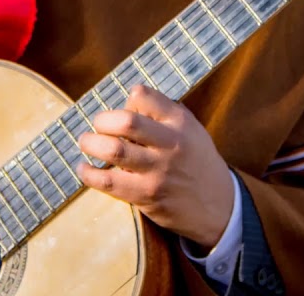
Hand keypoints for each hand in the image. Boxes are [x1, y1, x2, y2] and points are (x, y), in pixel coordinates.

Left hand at [76, 85, 234, 247]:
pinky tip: (84, 168)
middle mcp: (170, 144)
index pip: (142, 96)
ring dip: (91, 143)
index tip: (124, 111)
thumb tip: (124, 104)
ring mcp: (158, 171)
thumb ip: (162, 114)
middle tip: (98, 126)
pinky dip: (89, 173)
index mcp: (179, 122)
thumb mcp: (190, 129)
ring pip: (114, 150)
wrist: (219, 206)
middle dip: (102, 120)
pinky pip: (108, 182)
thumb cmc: (196, 161)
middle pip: (126, 121)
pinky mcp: (146, 196)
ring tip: (86, 142)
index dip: (126, 101)